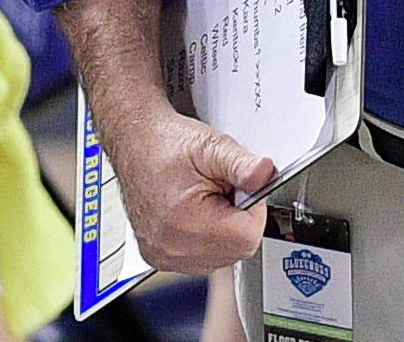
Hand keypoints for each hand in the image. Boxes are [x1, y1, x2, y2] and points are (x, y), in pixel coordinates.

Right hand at [114, 106, 275, 275]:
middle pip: (236, 252)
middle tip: (222, 192)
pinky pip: (201, 260)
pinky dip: (207, 239)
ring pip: (221, 258)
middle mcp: (171, 247)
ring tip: (207, 201)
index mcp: (185, 222)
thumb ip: (244, 165)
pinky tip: (196, 214)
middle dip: (239, 221)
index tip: (243, 191)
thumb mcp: (212, 145)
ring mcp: (163, 256)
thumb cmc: (166, 144)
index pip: (247, 239)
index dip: (254, 211)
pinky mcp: (160, 257)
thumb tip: (267, 175)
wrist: (135, 143)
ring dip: (224, 232)